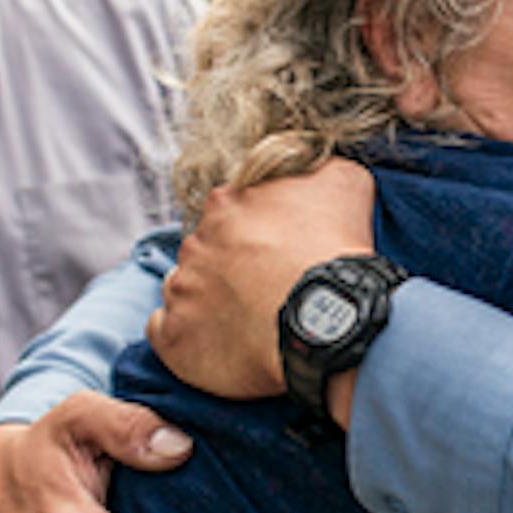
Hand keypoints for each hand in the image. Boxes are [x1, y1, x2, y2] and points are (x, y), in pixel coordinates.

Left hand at [149, 160, 378, 397]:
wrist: (326, 321)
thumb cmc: (335, 253)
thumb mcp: (345, 184)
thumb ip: (319, 170)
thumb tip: (314, 171)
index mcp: (225, 203)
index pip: (229, 212)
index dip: (254, 234)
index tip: (277, 253)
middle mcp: (194, 241)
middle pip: (206, 251)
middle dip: (231, 267)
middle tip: (266, 289)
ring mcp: (180, 288)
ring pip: (186, 289)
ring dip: (210, 300)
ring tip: (248, 321)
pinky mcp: (174, 335)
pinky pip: (166, 331)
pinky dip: (188, 335)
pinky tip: (218, 343)